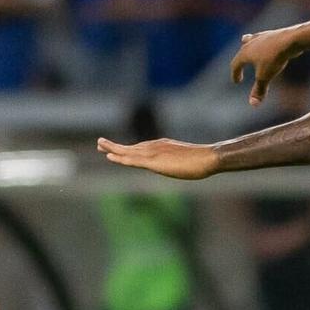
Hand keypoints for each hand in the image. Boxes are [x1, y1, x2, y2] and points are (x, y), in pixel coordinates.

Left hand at [96, 137, 220, 179]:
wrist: (208, 157)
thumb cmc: (203, 161)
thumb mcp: (187, 161)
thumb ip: (178, 162)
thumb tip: (181, 166)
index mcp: (162, 146)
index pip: (141, 148)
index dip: (127, 149)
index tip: (116, 149)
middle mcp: (155, 146)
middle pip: (131, 147)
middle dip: (115, 146)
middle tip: (100, 144)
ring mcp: (154, 152)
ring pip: (128, 151)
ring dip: (113, 149)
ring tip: (100, 146)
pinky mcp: (154, 161)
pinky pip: (133, 160)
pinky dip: (120, 158)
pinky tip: (110, 157)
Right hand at [231, 27, 300, 104]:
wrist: (291, 40)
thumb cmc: (275, 58)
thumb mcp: (265, 76)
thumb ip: (259, 90)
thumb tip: (253, 104)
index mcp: (245, 53)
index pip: (235, 64)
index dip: (235, 74)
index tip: (237, 82)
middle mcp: (251, 43)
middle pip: (241, 51)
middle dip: (240, 60)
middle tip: (240, 66)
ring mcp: (262, 36)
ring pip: (251, 40)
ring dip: (248, 44)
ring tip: (245, 42)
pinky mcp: (273, 34)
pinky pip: (264, 38)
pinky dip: (262, 42)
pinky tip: (268, 43)